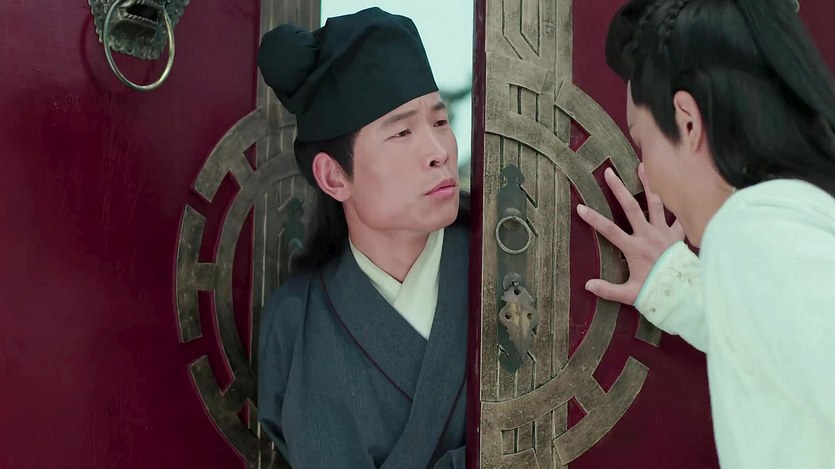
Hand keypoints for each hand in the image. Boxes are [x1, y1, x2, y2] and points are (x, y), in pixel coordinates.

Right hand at [576, 163, 684, 304]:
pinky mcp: (678, 235)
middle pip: (631, 207)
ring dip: (648, 184)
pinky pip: (679, 216)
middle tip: (609, 172)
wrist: (686, 294)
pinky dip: (678, 204)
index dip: (594, 219)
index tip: (580, 207)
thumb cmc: (656, 293)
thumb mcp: (630, 294)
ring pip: (655, 203)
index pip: (609, 230)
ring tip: (642, 167)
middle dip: (618, 189)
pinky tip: (676, 189)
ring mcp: (664, 233)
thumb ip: (608, 290)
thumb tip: (587, 285)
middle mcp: (648, 235)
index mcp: (634, 248)